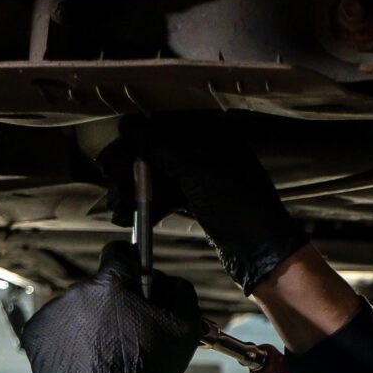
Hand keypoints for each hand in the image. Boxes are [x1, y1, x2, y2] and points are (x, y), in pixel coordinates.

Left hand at [19, 242, 204, 372]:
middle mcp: (77, 291)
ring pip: (79, 305)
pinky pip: (58, 324)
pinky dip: (70, 336)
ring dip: (91, 320)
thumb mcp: (185, 327)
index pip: (120, 252)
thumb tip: (161, 278)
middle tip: (128, 332)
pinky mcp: (36, 334)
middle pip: (100, 284)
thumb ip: (178, 288)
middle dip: (114, 302)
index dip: (133, 265)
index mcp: (113, 283)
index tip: (137, 282)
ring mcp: (53, 313)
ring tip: (106, 351)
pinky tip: (86, 357)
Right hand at [131, 113, 309, 294]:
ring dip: (136, 189)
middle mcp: (207, 147)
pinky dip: (149, 203)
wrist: (259, 250)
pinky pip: (166, 193)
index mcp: (213, 131)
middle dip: (132, 168)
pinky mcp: (197, 198)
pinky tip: (129, 215)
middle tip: (112, 187)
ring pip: (159, 173)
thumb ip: (159, 145)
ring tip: (118, 208)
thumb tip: (127, 124)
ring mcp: (202, 174)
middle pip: (157, 149)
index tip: (113, 154)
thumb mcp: (195, 169)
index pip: (164, 122)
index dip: (136, 137)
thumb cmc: (236, 203)